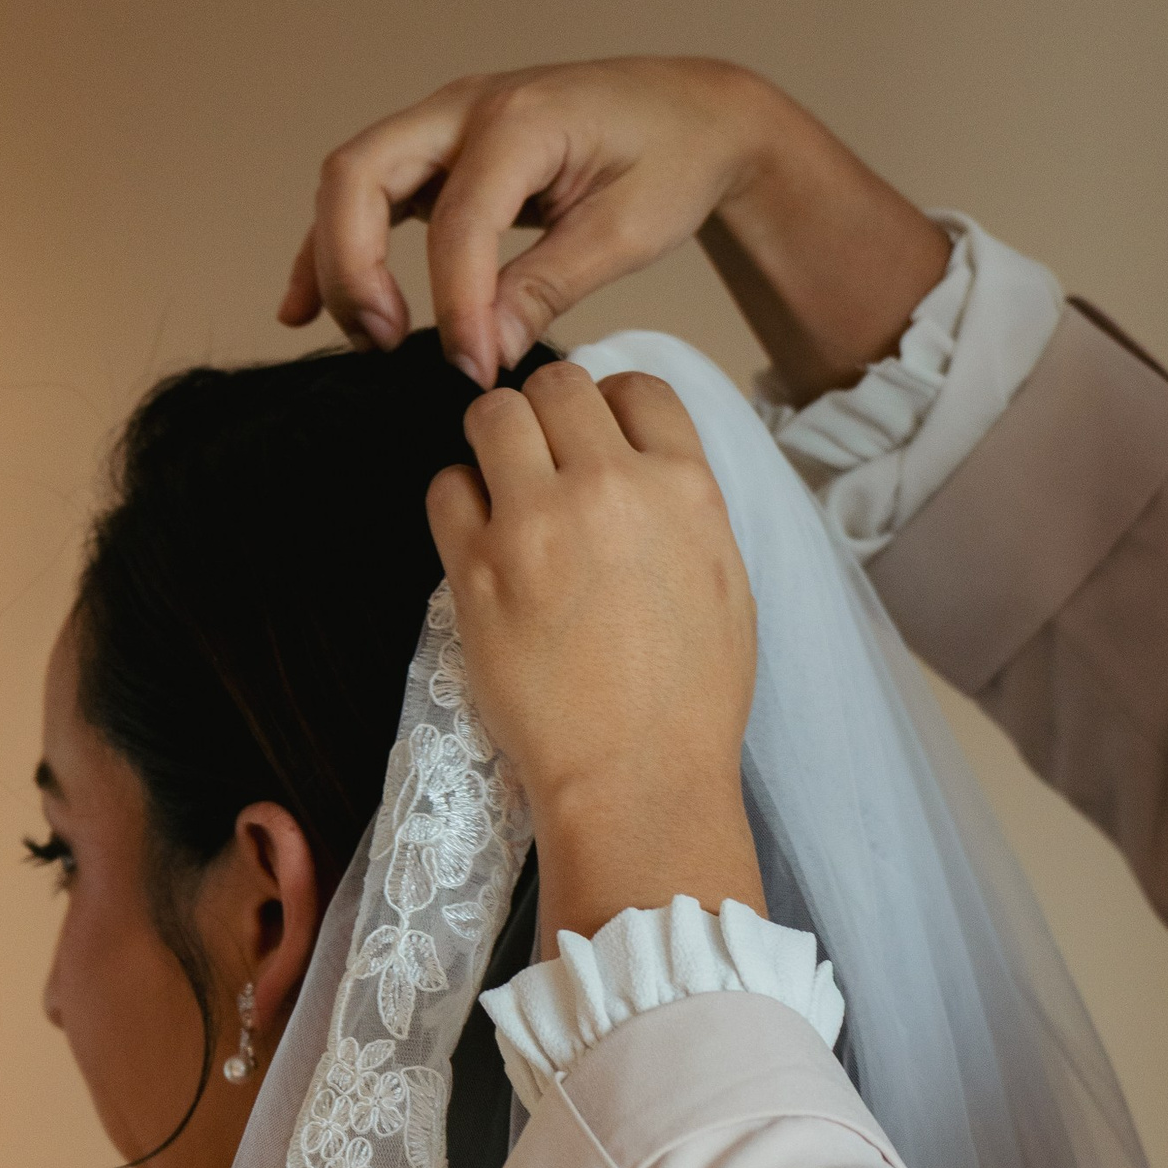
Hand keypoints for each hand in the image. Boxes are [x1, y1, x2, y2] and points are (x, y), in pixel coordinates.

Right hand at [280, 57, 949, 399]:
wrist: (696, 113)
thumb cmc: (672, 159)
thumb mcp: (625, 231)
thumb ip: (548, 287)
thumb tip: (487, 355)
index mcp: (522, 119)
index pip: (459, 221)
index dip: (457, 306)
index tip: (475, 372)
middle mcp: (468, 107)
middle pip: (359, 175)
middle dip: (354, 266)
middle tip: (386, 344)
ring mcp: (447, 125)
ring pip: (351, 182)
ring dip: (338, 261)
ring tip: (364, 341)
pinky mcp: (443, 154)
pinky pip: (367, 196)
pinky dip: (335, 249)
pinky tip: (304, 307)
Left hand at [427, 362, 759, 946]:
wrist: (638, 780)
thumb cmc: (689, 703)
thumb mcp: (723, 583)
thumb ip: (684, 508)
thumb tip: (646, 470)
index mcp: (685, 485)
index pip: (637, 386)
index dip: (608, 407)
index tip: (593, 442)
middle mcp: (610, 486)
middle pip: (557, 386)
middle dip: (545, 418)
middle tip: (538, 469)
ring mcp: (537, 522)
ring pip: (492, 417)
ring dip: (491, 445)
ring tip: (499, 496)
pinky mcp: (477, 567)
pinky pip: (445, 487)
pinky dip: (456, 503)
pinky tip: (476, 545)